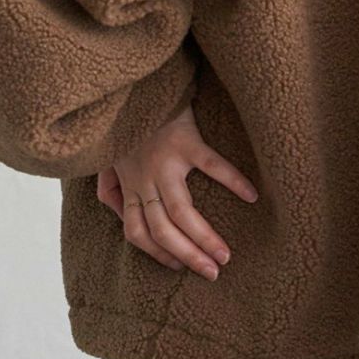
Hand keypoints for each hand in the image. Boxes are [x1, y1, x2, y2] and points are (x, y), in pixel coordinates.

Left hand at [96, 102, 258, 279]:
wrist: (136, 86)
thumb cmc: (125, 124)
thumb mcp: (107, 159)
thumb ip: (110, 187)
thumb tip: (118, 211)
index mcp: (130, 185)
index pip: (137, 233)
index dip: (157, 254)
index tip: (180, 266)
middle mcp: (145, 179)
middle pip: (162, 230)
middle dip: (186, 256)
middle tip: (212, 272)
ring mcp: (165, 161)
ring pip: (181, 211)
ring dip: (203, 238)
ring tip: (225, 254)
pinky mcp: (186, 140)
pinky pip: (211, 165)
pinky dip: (232, 180)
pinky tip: (251, 195)